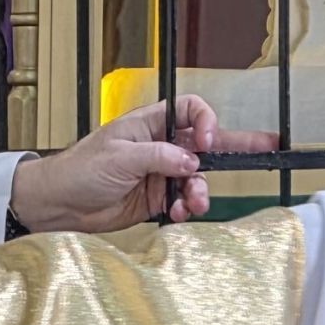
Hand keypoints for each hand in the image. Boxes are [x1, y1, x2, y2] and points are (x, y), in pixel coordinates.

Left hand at [9, 98, 276, 230]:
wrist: (59, 203)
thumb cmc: (78, 169)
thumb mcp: (119, 156)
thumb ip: (159, 157)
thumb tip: (192, 161)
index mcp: (150, 124)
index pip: (190, 111)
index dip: (206, 120)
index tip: (208, 140)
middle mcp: (159, 146)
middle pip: (205, 143)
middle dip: (234, 147)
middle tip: (266, 148)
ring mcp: (159, 173)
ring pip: (196, 178)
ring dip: (200, 191)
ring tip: (192, 203)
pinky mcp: (155, 199)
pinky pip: (183, 202)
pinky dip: (185, 209)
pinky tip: (177, 214)